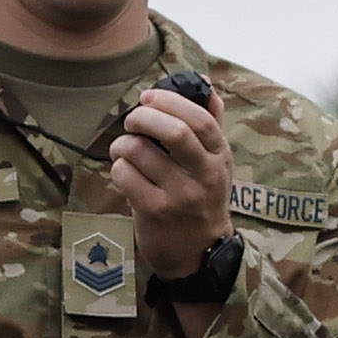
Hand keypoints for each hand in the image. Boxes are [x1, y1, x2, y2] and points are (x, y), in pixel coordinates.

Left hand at [108, 86, 232, 284]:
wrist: (198, 253)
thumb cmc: (203, 198)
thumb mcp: (216, 162)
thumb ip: (211, 122)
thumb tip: (205, 83)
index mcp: (219, 158)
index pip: (201, 119)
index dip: (170, 101)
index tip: (149, 97)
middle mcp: (203, 177)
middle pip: (173, 132)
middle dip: (143, 117)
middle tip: (132, 121)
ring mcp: (179, 196)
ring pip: (140, 152)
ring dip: (123, 143)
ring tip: (124, 148)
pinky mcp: (154, 212)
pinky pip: (124, 175)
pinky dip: (117, 166)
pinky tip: (123, 171)